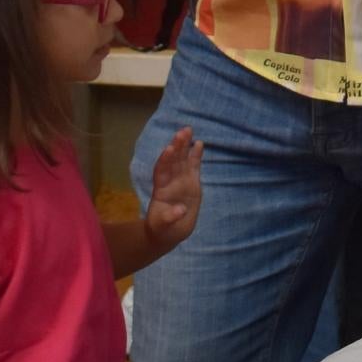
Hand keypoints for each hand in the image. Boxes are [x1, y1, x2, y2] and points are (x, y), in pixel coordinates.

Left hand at [139, 127, 202, 254]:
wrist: (168, 232)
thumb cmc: (163, 229)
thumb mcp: (164, 227)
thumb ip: (170, 218)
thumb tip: (180, 210)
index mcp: (161, 190)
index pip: (162, 171)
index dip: (165, 160)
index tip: (169, 148)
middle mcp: (170, 182)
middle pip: (173, 161)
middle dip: (176, 146)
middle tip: (183, 131)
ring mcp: (181, 181)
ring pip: (182, 160)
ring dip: (184, 145)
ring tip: (188, 130)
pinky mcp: (191, 183)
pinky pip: (193, 167)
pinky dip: (196, 155)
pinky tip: (199, 143)